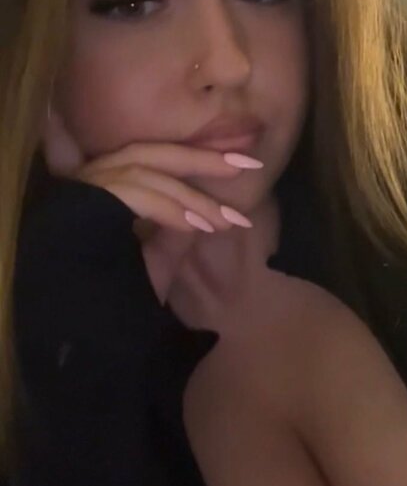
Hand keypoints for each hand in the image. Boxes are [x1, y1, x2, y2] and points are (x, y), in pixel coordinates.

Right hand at [42, 108, 255, 303]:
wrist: (83, 331)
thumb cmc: (117, 296)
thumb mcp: (158, 256)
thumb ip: (178, 227)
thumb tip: (206, 207)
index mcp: (106, 185)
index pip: (154, 157)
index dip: (195, 155)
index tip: (237, 160)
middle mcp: (88, 178)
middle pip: (150, 154)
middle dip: (201, 158)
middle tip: (246, 163)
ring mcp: (81, 188)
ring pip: (144, 175)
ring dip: (189, 197)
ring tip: (225, 218)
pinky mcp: (81, 204)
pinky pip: (132, 196)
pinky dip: (167, 209)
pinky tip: (196, 225)